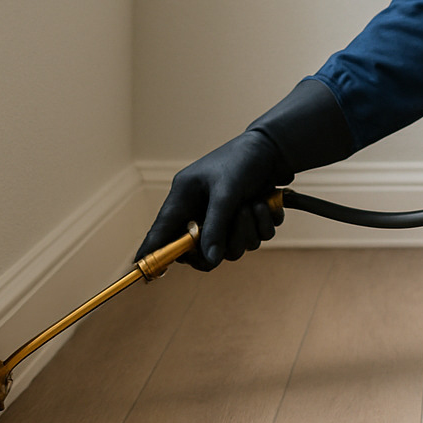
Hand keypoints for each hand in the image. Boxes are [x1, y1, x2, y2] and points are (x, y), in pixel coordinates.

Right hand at [136, 130, 290, 269]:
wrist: (276, 147)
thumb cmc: (243, 160)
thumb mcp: (226, 191)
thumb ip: (216, 226)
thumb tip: (210, 261)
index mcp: (185, 198)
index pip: (162, 232)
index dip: (154, 253)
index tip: (146, 275)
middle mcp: (201, 211)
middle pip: (203, 251)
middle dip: (226, 241)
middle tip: (238, 219)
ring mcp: (224, 218)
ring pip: (233, 249)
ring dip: (249, 230)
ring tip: (254, 204)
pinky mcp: (247, 220)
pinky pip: (255, 239)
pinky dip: (264, 225)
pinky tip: (265, 204)